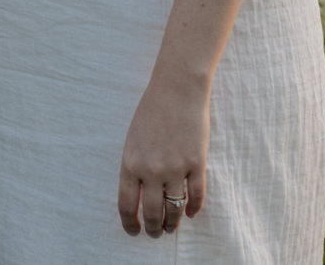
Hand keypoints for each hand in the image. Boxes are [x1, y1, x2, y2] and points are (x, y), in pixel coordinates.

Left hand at [117, 77, 208, 236]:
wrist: (176, 91)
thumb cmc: (151, 113)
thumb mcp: (133, 141)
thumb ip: (135, 168)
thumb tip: (139, 196)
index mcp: (130, 163)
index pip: (126, 204)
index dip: (129, 223)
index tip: (133, 231)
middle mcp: (151, 169)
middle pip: (152, 212)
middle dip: (152, 228)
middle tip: (154, 233)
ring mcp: (176, 167)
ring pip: (174, 208)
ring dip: (172, 223)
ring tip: (170, 228)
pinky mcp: (197, 163)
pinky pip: (196, 195)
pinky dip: (194, 208)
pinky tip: (190, 213)